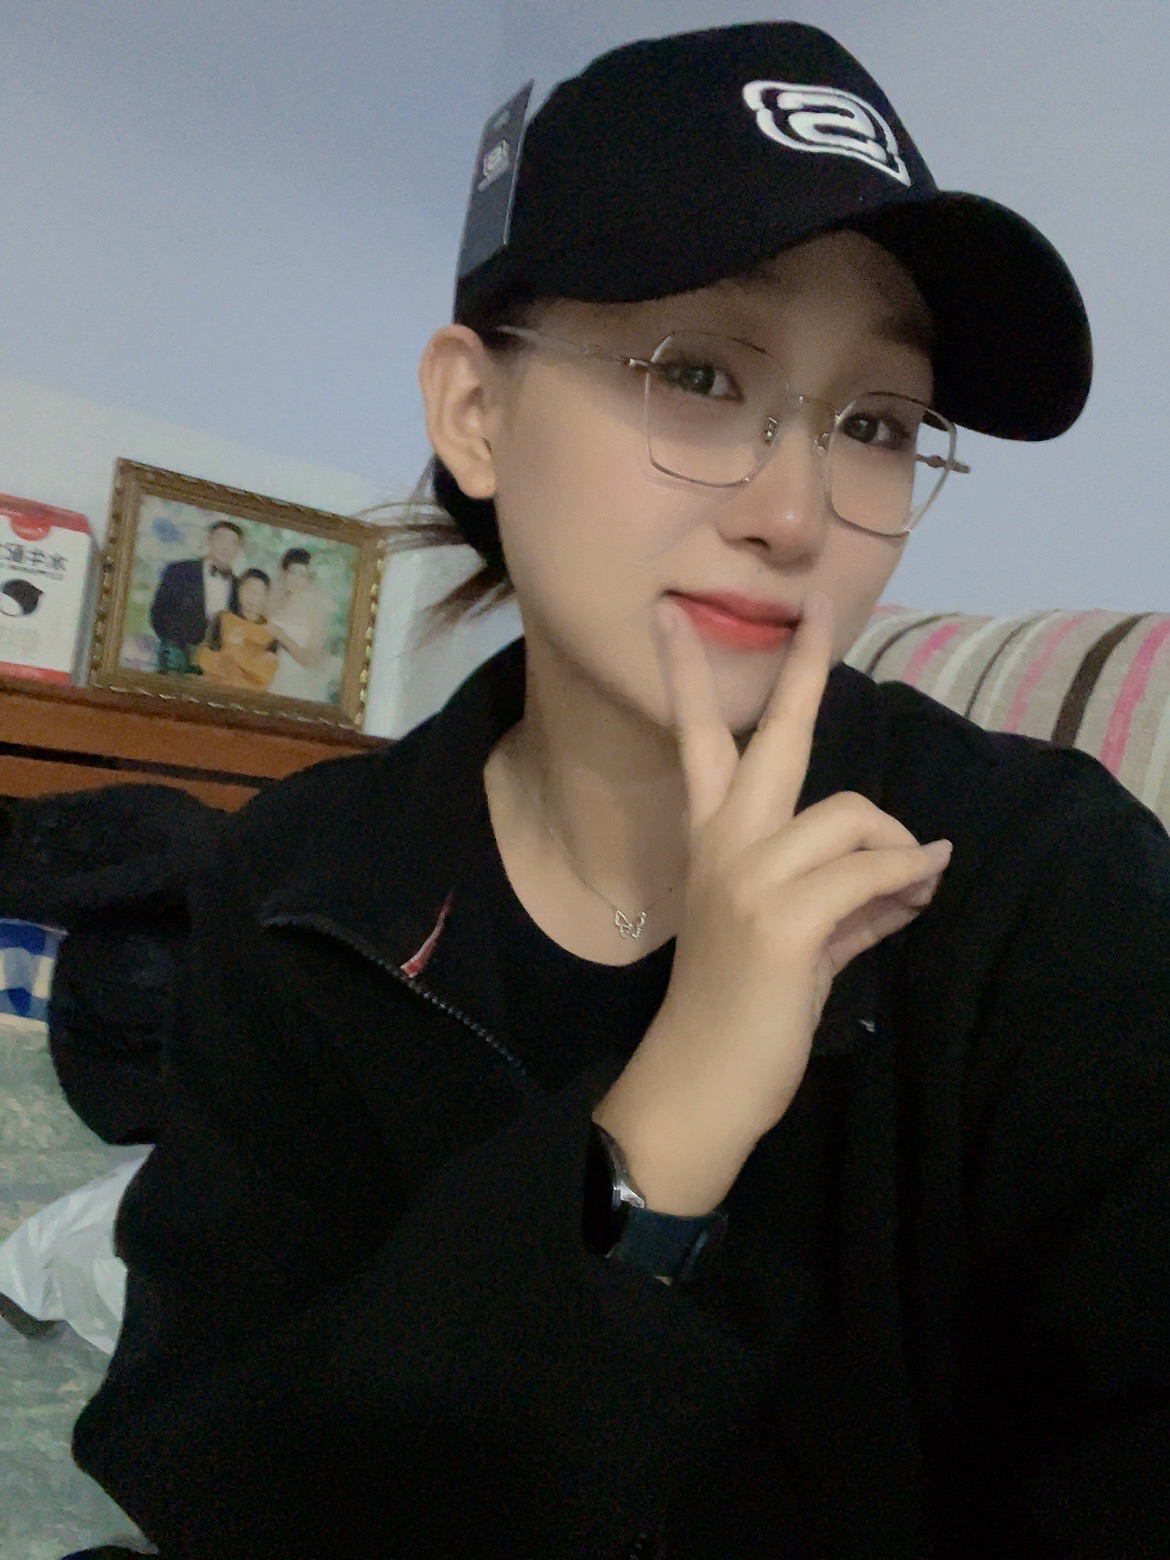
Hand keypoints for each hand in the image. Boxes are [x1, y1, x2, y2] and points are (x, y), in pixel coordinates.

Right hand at [593, 592, 950, 1214]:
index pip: (698, 742)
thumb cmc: (744, 1010)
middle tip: (814, 604)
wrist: (703, 1080)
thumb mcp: (797, 938)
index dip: (689, 678)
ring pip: (854, 815)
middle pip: (773, 737)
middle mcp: (725, 843)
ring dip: (895, 849)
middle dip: (799, 666)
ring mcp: (750, 874)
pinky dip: (911, 878)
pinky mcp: (783, 916)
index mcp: (713, 841)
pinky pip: (876, 871)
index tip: (673, 617)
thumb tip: (924, 867)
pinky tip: (926, 883)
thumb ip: (853, 895)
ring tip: (911, 878)